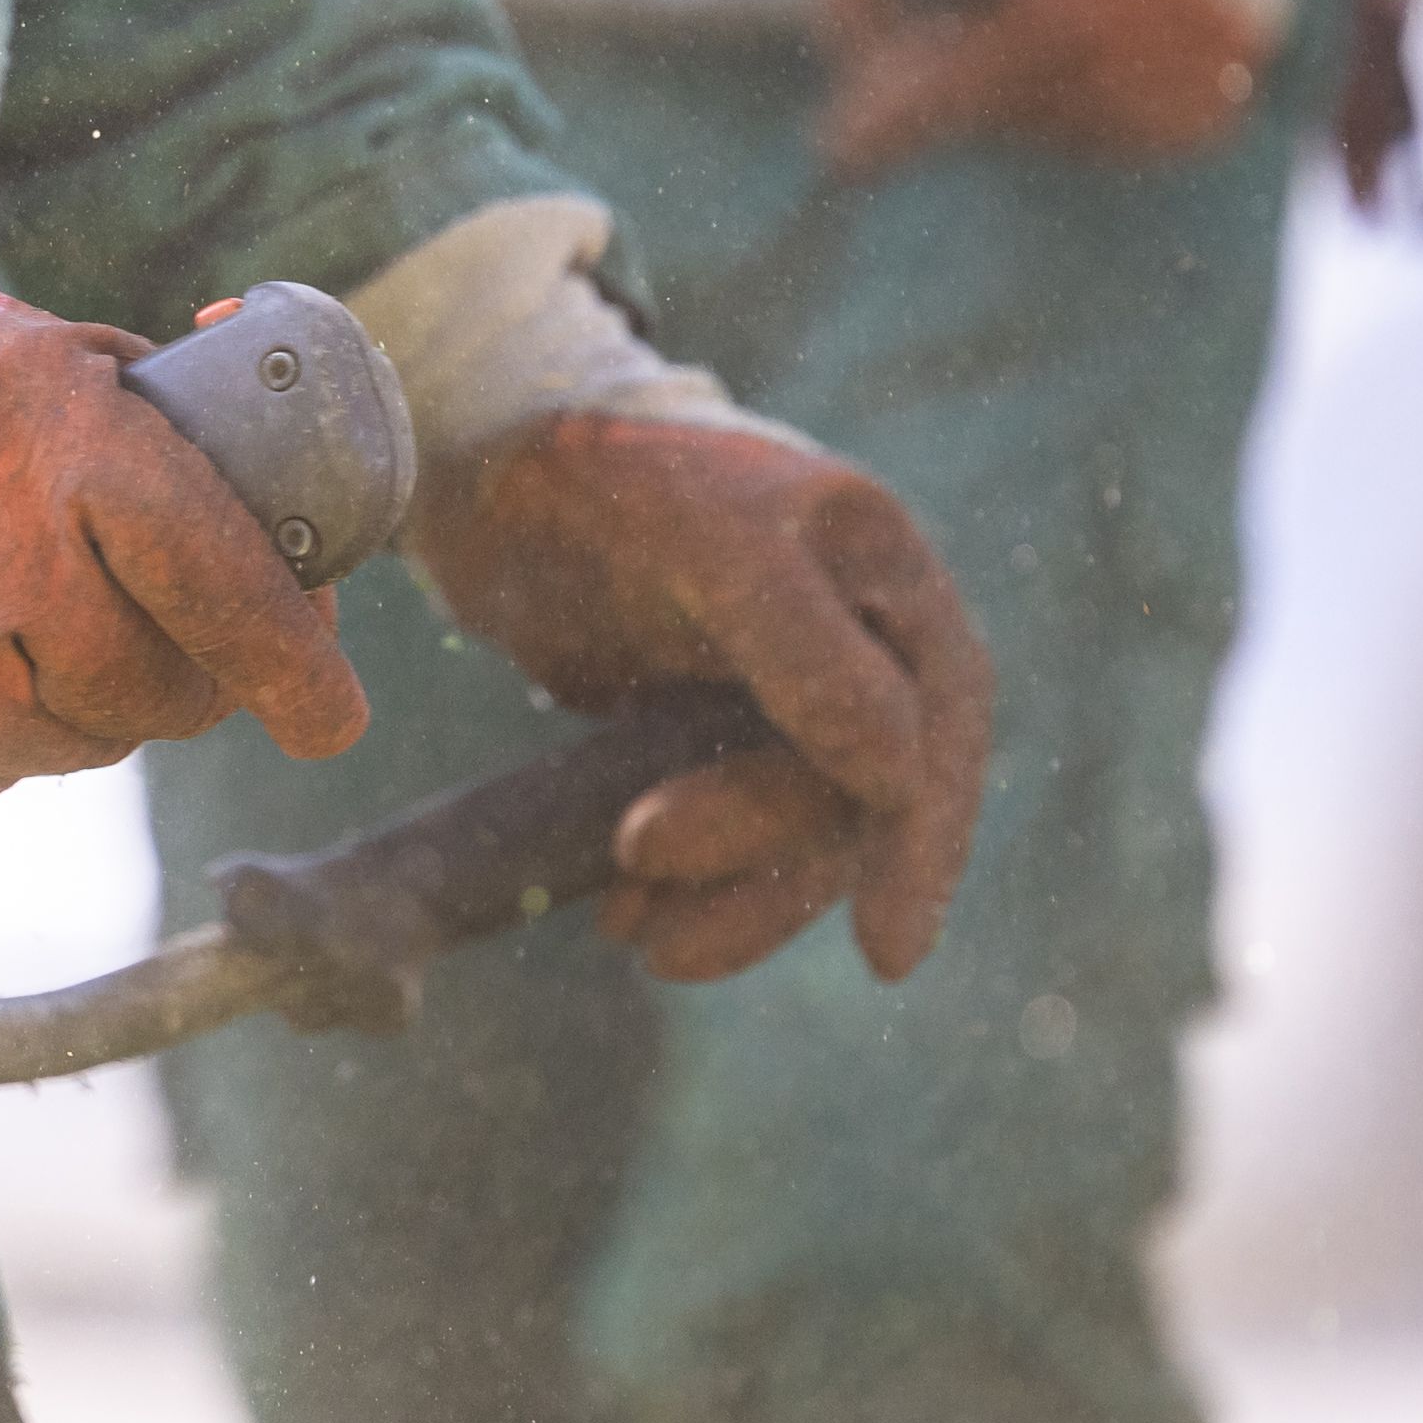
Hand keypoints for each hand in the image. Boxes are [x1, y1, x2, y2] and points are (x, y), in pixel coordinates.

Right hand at [0, 288, 373, 818]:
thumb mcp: (68, 364)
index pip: (217, 587)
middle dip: (176, 688)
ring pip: (53, 752)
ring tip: (18, 634)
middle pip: (143, 699)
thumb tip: (299, 529)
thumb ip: (177, 440)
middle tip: (161, 651)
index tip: (332, 719)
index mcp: (66, 452)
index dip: (293, 665)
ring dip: (66, 714)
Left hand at [406, 411, 989, 983]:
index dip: (924, 842)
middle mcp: (853, 635)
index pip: (940, 726)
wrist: (483, 465)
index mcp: (884, 570)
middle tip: (640, 861)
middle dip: (760, 854)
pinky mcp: (703, 731)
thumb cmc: (611, 476)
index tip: (884, 957)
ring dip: (721, 896)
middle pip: (854, 794)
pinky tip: (622, 917)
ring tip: (628, 930)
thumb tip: (903, 785)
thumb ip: (814, 659)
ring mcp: (781, 690)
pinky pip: (725, 839)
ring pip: (790, 833)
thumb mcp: (715, 547)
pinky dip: (683, 889)